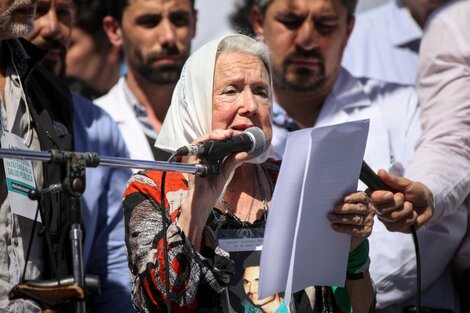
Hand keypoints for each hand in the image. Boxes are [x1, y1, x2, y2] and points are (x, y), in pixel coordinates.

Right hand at [178, 129, 245, 248]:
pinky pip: (196, 152)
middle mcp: (200, 157)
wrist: (203, 204)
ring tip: (225, 135)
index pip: (214, 142)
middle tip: (231, 133)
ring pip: (199, 141)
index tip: (235, 135)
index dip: (224, 136)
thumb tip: (244, 153)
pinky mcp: (192, 165)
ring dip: (212, 136)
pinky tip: (217, 143)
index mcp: (207, 157)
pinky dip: (206, 145)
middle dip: (219, 133)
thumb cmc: (210, 190)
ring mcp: (194, 160)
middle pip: (206, 139)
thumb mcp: (225, 173)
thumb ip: (232, 162)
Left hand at [328, 191, 374, 251]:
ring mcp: (369, 221)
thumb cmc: (348, 214)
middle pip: (359, 208)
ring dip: (342, 218)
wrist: (352, 233)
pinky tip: (335, 226)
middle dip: (346, 208)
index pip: (362, 197)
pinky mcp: (366, 232)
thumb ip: (344, 202)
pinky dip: (343, 228)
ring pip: (356, 219)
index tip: (344, 199)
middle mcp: (369, 211)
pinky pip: (354, 230)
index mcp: (365, 201)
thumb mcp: (348, 206)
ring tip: (331, 218)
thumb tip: (332, 199)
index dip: (353, 197)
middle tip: (335, 209)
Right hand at [370, 169, 433, 232]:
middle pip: (381, 209)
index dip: (380, 197)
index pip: (371, 197)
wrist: (427, 203)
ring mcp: (386, 219)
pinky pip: (401, 225)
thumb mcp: (406, 183)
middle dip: (397, 202)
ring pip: (392, 217)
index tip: (390, 194)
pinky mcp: (394, 228)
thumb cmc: (415, 191)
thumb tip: (380, 172)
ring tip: (410, 205)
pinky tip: (411, 214)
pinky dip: (410, 218)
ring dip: (406, 209)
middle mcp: (379, 208)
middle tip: (403, 197)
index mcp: (378, 195)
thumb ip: (393, 179)